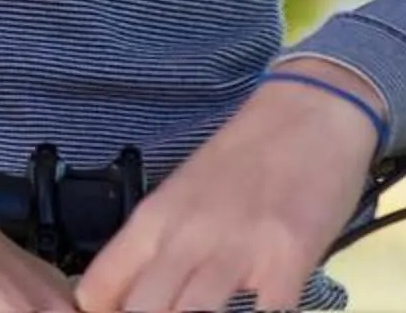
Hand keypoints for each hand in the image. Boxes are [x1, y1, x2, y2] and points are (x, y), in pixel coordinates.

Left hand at [73, 65, 380, 310]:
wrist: (306, 114)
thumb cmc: (243, 159)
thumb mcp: (183, 197)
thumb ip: (160, 246)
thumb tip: (138, 299)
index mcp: (153, 219)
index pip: (100, 284)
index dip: (99, 312)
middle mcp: (185, 235)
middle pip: (142, 308)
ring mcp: (236, 248)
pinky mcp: (288, 258)